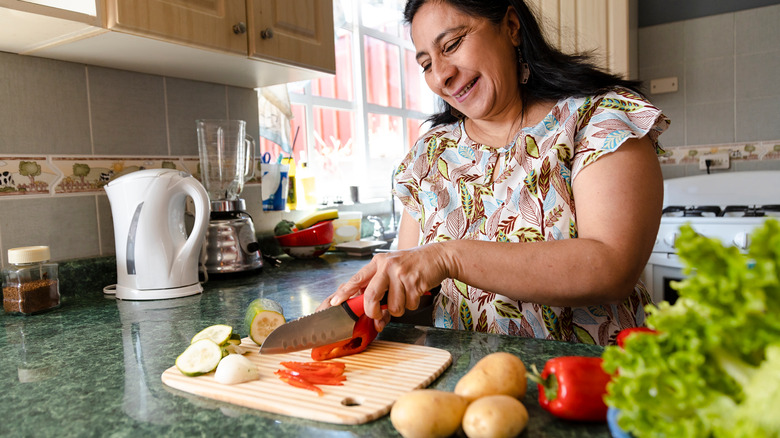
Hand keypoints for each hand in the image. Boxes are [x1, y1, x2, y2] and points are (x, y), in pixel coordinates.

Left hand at [318, 243, 448, 329]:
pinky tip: (415, 291)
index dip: (344, 293)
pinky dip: (412, 304)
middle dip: (374, 311)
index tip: (334, 303)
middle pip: (371, 297)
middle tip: (379, 314)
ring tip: (405, 294)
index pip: (356, 279)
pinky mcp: (415, 282)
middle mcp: (387, 266)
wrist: (437, 257)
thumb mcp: (391, 269)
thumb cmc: (412, 265)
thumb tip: (371, 315)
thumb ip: (379, 287)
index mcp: (378, 262)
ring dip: (400, 308)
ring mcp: (401, 274)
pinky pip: (409, 305)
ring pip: (393, 306)